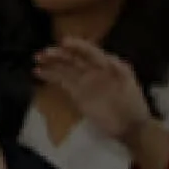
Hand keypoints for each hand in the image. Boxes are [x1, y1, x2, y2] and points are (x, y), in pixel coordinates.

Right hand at [32, 40, 149, 145]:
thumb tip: (106, 57)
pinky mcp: (78, 96)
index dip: (75, 45)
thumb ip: (117, 66)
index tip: (63, 42)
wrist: (131, 126)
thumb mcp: (127, 80)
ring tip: (37, 61)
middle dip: (58, 54)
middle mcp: (92, 70)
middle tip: (42, 54)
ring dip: (51, 64)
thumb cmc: (131, 101)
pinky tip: (40, 73)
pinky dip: (51, 77)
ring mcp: (84, 83)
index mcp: (105, 63)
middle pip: (72, 58)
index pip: (87, 50)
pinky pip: (63, 83)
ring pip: (65, 69)